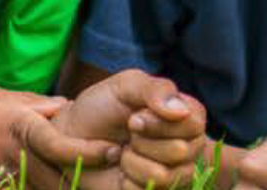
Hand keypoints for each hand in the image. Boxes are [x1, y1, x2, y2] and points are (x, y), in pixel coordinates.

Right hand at [0, 84, 115, 187]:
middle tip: (115, 177)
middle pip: (60, 176)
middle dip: (86, 179)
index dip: (89, 149)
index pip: (62, 142)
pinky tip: (45, 186)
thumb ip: (29, 103)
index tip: (112, 151)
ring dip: (62, 187)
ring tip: (94, 185)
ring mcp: (0, 180)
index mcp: (16, 125)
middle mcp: (13, 156)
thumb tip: (64, 105)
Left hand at [55, 68, 209, 186]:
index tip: (133, 118)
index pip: (194, 124)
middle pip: (180, 151)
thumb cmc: (102, 107)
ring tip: (123, 154)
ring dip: (132, 162)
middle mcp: (187, 146)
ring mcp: (173, 174)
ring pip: (163, 176)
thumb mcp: (127, 86)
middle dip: (142, 141)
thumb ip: (156, 90)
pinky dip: (126, 182)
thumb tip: (181, 111)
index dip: (159, 123)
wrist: (72, 136)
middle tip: (128, 135)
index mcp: (186, 116)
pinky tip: (122, 173)